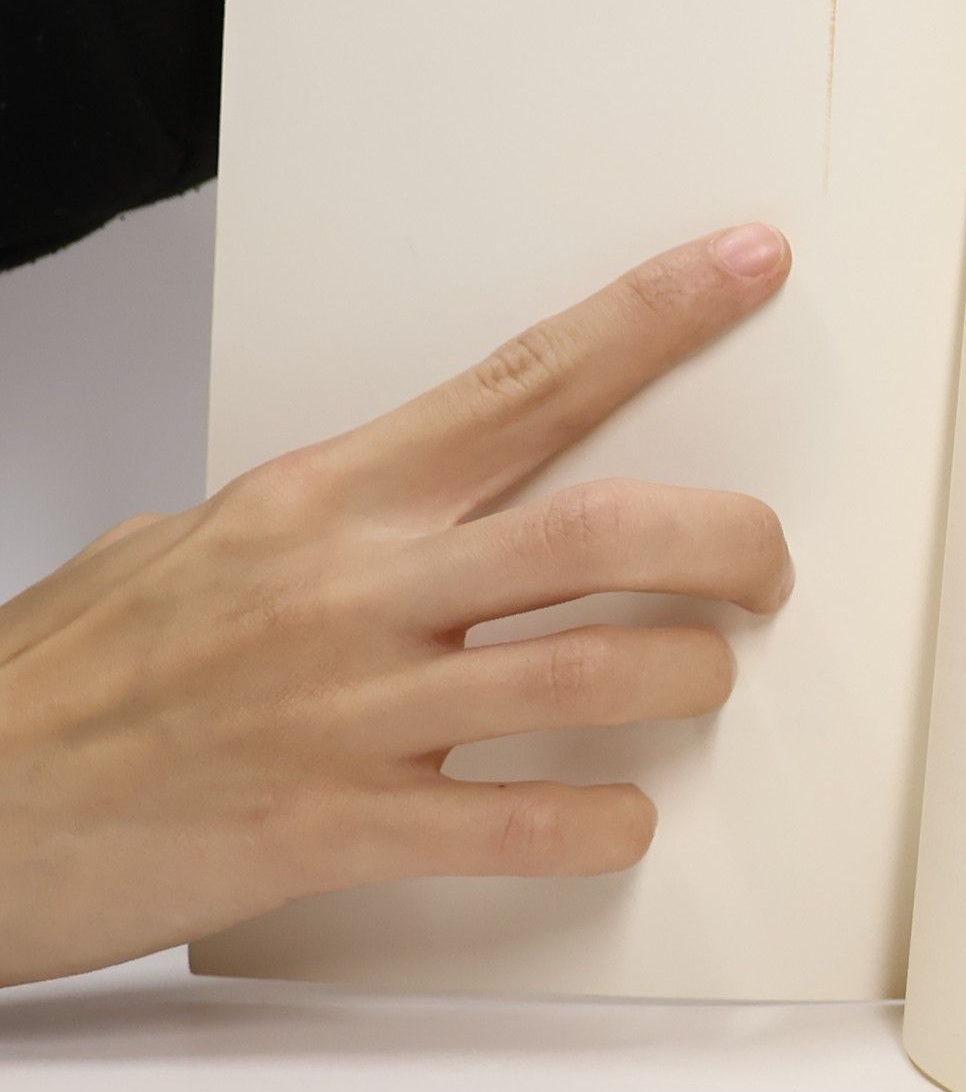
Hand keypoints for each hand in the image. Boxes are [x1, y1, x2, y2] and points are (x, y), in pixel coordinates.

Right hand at [0, 225, 794, 988]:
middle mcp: (355, 586)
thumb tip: (431, 507)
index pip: (528, 377)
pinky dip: (600, 824)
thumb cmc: (73, 671)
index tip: (743, 265)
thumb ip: (336, 520)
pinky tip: (620, 816)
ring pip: (590, 672)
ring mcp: (350, 709)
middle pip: (601, 528)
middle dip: (726, 539)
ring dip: (686, 676)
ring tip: (704, 677)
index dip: (655, 315)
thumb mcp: (200, 541)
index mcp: (331, 496)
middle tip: (767, 563)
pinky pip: (517, 825)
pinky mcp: (333, 827)